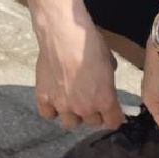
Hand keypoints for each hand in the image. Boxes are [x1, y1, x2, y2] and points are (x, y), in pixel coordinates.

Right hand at [32, 15, 123, 129]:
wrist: (63, 34)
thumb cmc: (88, 44)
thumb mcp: (109, 61)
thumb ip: (108, 80)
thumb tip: (105, 82)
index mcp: (105, 100)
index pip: (113, 122)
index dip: (114, 116)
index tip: (113, 111)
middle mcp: (84, 107)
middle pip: (92, 122)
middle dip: (94, 112)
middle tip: (90, 98)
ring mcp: (63, 104)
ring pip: (71, 123)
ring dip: (74, 115)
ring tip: (72, 102)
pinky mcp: (44, 97)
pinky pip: (48, 114)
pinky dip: (52, 109)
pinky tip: (54, 99)